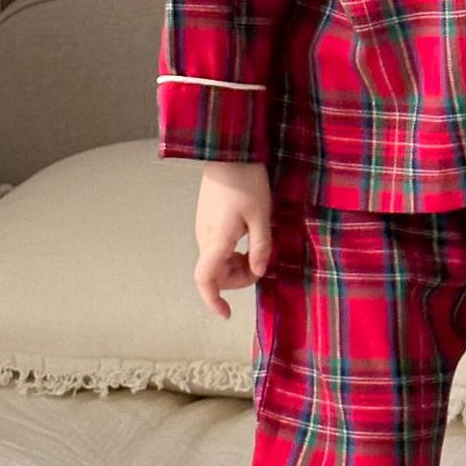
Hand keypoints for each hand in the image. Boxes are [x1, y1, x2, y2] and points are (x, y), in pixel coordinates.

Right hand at [193, 161, 272, 319]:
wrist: (229, 151)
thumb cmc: (247, 182)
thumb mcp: (261, 216)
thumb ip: (260, 247)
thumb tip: (259, 273)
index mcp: (215, 240)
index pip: (205, 280)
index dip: (213, 301)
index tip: (226, 314)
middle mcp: (204, 237)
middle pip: (215, 274)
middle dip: (238, 278)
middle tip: (263, 264)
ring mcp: (203, 227)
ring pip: (216, 260)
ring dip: (236, 264)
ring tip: (259, 248)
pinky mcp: (207, 218)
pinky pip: (216, 246)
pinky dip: (232, 252)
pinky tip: (249, 237)